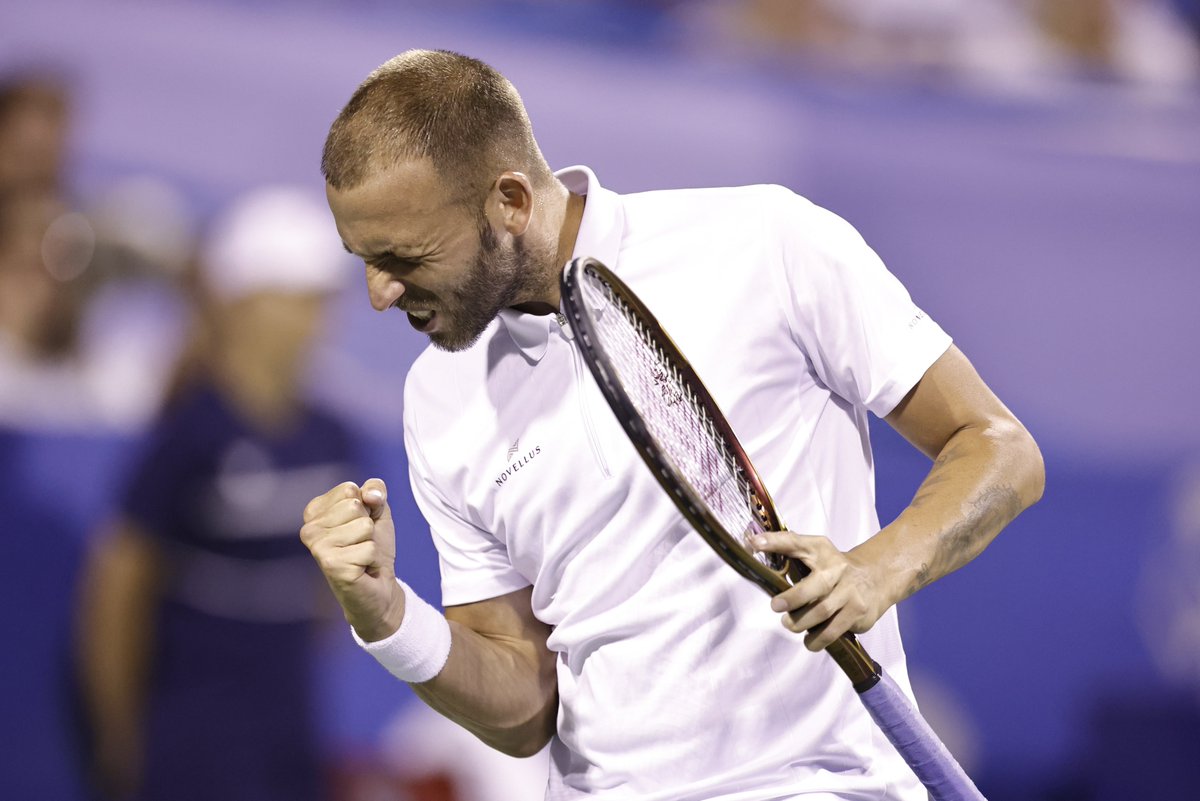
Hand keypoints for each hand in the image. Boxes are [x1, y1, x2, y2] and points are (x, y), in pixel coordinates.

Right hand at [300, 478, 404, 640]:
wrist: (378, 587)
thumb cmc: (372, 547)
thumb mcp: (377, 510)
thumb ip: (375, 489)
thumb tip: (370, 494)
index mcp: (315, 511)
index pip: (348, 488)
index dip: (365, 506)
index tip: (358, 526)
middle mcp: (309, 529)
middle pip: (355, 506)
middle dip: (368, 525)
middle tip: (360, 543)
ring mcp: (318, 548)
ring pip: (363, 526)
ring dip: (370, 542)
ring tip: (360, 555)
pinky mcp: (331, 565)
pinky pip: (368, 548)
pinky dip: (372, 558)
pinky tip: (361, 568)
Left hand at [750, 531, 891, 651]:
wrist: (877, 578)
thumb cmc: (834, 568)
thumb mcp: (814, 553)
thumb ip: (786, 551)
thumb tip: (751, 547)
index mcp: (820, 550)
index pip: (795, 542)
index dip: (774, 542)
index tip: (753, 544)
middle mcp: (837, 568)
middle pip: (816, 585)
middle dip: (793, 598)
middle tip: (776, 607)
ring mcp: (850, 591)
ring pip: (823, 611)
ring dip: (801, 623)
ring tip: (790, 624)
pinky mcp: (858, 612)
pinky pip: (833, 631)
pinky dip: (817, 639)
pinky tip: (809, 640)